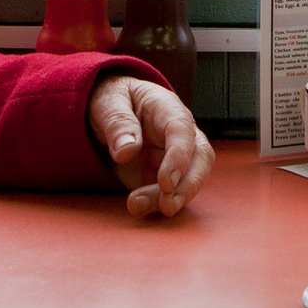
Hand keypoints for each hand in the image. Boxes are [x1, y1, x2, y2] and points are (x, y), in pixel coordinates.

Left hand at [87, 74, 212, 219]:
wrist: (111, 111)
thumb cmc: (113, 101)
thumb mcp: (107, 103)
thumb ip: (118, 123)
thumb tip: (127, 151)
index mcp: (167, 108)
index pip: (182, 131)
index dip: (179, 157)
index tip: (166, 182)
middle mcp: (180, 133)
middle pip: (201, 157)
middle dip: (189, 184)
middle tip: (168, 205)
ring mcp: (176, 156)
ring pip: (189, 179)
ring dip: (171, 198)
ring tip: (137, 206)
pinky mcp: (166, 175)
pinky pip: (170, 192)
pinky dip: (157, 203)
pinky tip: (139, 207)